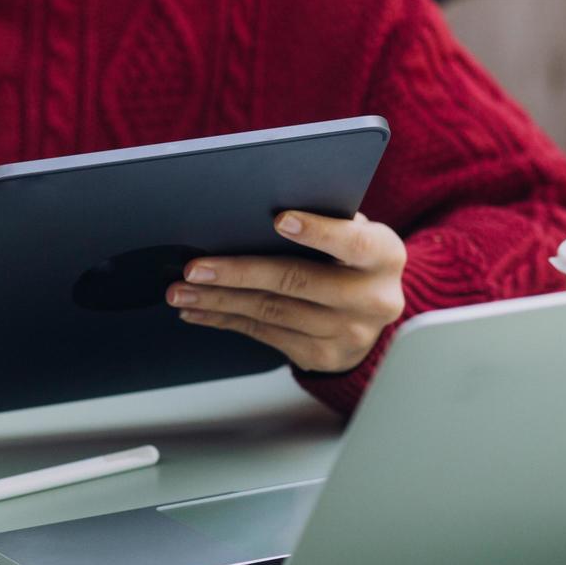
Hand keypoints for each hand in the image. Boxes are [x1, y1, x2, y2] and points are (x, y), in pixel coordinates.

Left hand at [168, 210, 406, 373]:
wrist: (372, 310)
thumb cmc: (351, 256)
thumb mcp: (353, 231)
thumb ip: (324, 218)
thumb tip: (254, 209)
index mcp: (384, 256)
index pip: (353, 243)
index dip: (317, 232)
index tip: (278, 219)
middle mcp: (373, 299)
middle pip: (297, 282)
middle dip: (239, 273)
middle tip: (195, 269)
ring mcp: (348, 333)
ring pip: (272, 313)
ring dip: (220, 301)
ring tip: (181, 291)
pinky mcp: (322, 355)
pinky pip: (265, 335)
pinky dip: (227, 320)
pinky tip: (199, 310)